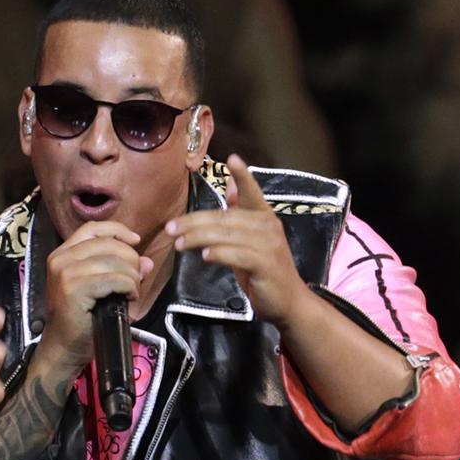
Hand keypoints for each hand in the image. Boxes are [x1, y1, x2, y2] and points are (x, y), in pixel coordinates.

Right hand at [40, 221, 152, 368]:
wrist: (64, 348)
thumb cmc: (81, 320)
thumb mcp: (100, 288)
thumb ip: (120, 270)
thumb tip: (146, 262)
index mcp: (63, 253)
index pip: (93, 228)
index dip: (118, 231)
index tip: (136, 241)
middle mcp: (61, 258)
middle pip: (109, 244)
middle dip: (131, 260)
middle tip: (135, 281)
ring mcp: (65, 273)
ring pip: (114, 261)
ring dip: (131, 277)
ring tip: (132, 292)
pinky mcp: (74, 289)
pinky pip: (114, 279)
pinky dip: (128, 287)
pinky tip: (129, 298)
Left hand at [165, 154, 309, 322]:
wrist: (288, 301)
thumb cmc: (264, 269)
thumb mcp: (251, 238)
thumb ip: (240, 211)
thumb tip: (229, 184)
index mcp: (264, 216)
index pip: (252, 192)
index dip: (243, 176)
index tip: (232, 158)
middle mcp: (268, 226)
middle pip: (226, 218)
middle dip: (195, 222)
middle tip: (171, 228)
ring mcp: (269, 246)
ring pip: (228, 235)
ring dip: (200, 239)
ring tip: (179, 244)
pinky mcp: (265, 265)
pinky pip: (238, 256)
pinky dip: (221, 254)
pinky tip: (206, 256)